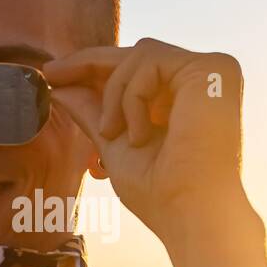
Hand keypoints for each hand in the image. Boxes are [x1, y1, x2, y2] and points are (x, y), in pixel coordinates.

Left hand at [43, 38, 248, 246]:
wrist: (190, 212)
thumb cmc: (160, 193)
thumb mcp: (115, 144)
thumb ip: (93, 112)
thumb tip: (61, 88)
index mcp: (186, 99)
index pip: (137, 71)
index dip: (94, 67)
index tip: (54, 75)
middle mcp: (203, 81)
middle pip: (138, 54)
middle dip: (89, 63)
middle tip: (52, 74)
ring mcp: (213, 72)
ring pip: (140, 55)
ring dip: (114, 95)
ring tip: (112, 135)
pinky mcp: (213, 68)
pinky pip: (151, 60)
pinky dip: (132, 97)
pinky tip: (139, 136)